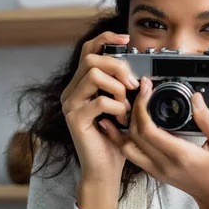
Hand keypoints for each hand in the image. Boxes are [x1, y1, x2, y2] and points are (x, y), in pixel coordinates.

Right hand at [60, 31, 138, 194]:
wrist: (105, 169)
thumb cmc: (115, 140)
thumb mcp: (122, 107)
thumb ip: (123, 87)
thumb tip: (138, 72)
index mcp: (82, 85)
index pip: (89, 49)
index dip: (106, 38)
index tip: (126, 38)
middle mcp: (72, 91)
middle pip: (91, 58)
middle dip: (118, 66)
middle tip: (132, 85)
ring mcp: (70, 104)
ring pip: (93, 74)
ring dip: (117, 88)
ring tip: (125, 108)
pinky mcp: (75, 119)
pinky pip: (99, 101)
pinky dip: (117, 108)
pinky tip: (121, 121)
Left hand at [98, 76, 208, 208]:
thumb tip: (196, 99)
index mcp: (180, 155)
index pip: (148, 130)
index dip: (142, 106)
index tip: (147, 89)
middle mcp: (163, 164)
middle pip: (134, 135)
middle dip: (133, 108)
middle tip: (141, 90)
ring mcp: (156, 170)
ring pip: (126, 146)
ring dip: (125, 125)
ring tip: (132, 106)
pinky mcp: (154, 172)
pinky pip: (132, 154)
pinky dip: (125, 137)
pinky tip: (127, 124)